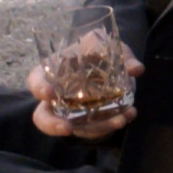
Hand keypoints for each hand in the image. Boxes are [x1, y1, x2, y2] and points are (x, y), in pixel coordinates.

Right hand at [28, 41, 144, 139]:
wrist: (111, 67)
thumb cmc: (97, 52)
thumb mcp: (106, 45)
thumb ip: (120, 53)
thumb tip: (136, 68)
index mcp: (53, 71)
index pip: (36, 81)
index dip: (39, 88)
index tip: (49, 93)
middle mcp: (58, 97)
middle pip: (43, 116)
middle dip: (52, 124)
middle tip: (67, 127)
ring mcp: (73, 113)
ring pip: (75, 127)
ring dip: (98, 126)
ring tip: (119, 120)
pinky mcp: (90, 122)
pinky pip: (98, 128)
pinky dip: (114, 122)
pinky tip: (129, 114)